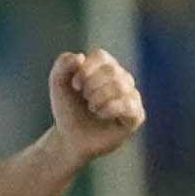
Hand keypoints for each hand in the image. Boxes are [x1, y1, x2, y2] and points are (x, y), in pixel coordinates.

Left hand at [50, 48, 144, 163]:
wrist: (70, 139)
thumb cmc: (68, 110)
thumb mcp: (58, 85)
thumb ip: (62, 66)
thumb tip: (79, 57)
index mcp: (106, 68)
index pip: (101, 56)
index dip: (85, 70)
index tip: (74, 86)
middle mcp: (122, 78)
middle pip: (112, 70)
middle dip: (91, 86)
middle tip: (84, 99)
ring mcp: (131, 96)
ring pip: (121, 86)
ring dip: (98, 98)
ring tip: (92, 108)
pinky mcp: (136, 115)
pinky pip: (129, 104)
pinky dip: (110, 108)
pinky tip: (101, 114)